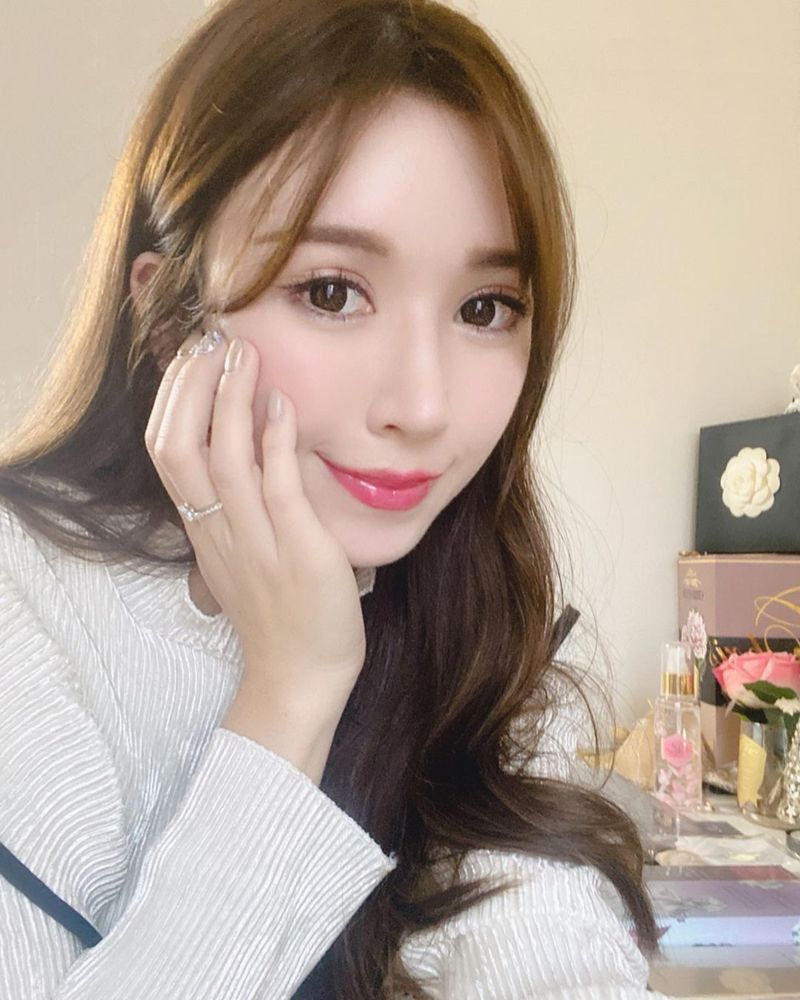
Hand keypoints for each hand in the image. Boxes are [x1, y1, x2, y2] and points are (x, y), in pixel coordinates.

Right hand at [144, 329, 366, 717]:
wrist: (300, 677)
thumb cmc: (280, 612)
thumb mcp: (244, 554)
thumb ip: (240, 505)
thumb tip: (251, 443)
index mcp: (204, 529)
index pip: (166, 452)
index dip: (173, 400)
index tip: (191, 356)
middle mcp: (219, 531)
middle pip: (178, 448)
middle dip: (189, 388)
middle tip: (210, 340)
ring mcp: (255, 542)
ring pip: (223, 460)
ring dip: (229, 401)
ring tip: (241, 354)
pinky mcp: (298, 552)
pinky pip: (278, 488)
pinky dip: (276, 442)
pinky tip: (282, 405)